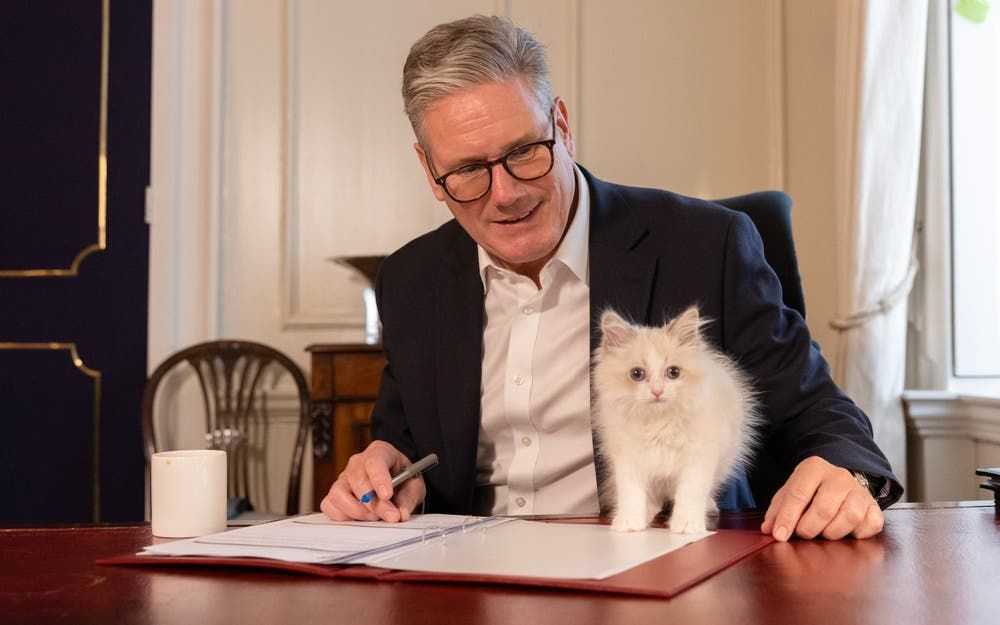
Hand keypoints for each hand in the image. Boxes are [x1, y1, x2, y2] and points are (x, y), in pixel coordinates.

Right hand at [319, 440, 425, 522]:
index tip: (387, 495)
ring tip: (375, 517)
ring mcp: (344, 478)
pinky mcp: (335, 495)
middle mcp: (358, 463)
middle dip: (373, 503)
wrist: (396, 484)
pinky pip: (329, 505)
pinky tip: (360, 518)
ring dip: (356, 510)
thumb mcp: (414, 487)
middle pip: (356, 479)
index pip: (374, 461)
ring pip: (338, 493)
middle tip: (390, 515)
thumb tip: (401, 514)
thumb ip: (408, 499)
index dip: (379, 479)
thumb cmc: (403, 481)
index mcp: (380, 452)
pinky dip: (343, 515)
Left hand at [760, 456, 883, 540]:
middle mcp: (839, 476)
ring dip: (832, 533)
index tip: (779, 536)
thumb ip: (777, 510)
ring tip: (823, 532)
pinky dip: (856, 534)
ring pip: (849, 517)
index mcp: (814, 468)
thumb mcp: (790, 493)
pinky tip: (845, 532)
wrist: (839, 482)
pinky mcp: (874, 506)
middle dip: (809, 528)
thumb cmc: (810, 491)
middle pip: (824, 508)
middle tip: (803, 534)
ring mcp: (860, 491)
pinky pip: (869, 525)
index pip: (798, 494)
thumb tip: (768, 530)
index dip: (787, 517)